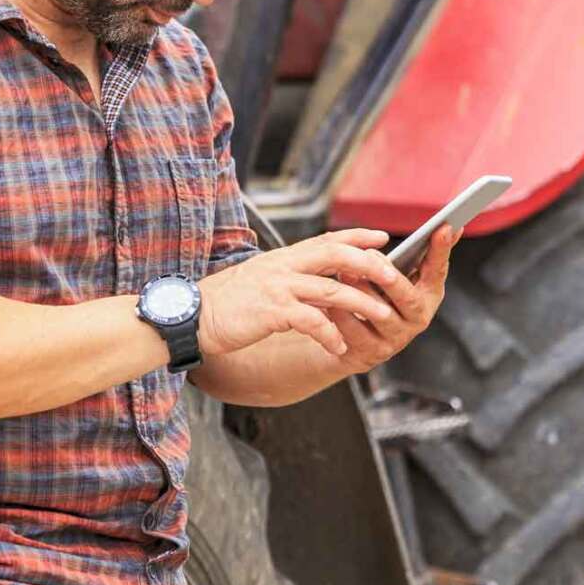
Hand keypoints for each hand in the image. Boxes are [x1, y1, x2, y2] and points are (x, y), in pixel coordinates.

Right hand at [198, 229, 404, 359]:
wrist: (190, 318)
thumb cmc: (224, 303)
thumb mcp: (259, 280)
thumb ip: (288, 277)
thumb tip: (316, 281)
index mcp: (282, 258)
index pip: (326, 239)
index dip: (356, 237)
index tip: (382, 238)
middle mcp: (282, 267)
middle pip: (336, 256)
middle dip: (369, 265)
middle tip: (393, 276)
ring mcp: (277, 288)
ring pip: (332, 290)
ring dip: (361, 304)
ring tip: (382, 315)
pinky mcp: (272, 312)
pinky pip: (312, 321)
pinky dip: (330, 334)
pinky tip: (340, 346)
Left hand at [326, 225, 458, 373]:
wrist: (346, 340)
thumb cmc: (372, 297)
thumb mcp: (387, 276)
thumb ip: (406, 255)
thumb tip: (439, 226)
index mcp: (427, 295)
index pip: (438, 270)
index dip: (442, 250)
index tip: (444, 226)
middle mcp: (417, 319)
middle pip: (410, 299)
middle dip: (391, 278)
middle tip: (373, 257)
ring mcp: (396, 339)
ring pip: (381, 315)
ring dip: (362, 292)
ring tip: (344, 273)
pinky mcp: (372, 354)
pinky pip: (355, 332)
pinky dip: (342, 315)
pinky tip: (330, 301)